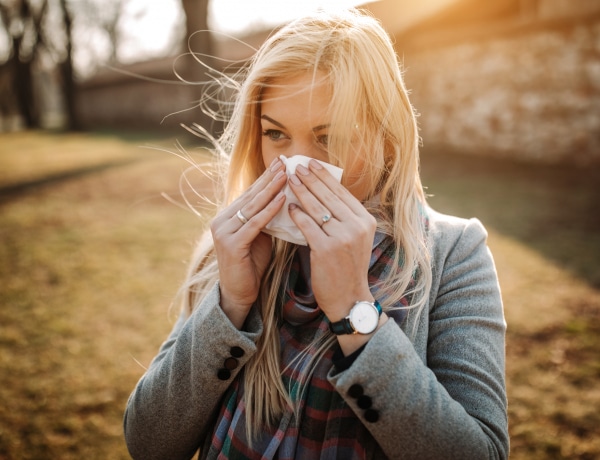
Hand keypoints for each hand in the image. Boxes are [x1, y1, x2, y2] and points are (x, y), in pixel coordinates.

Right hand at [211, 158, 286, 327]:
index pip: (250, 193)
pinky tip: (282, 200)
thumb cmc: (252, 265)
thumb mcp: (260, 237)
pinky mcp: (231, 244)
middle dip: (269, 178)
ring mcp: (224, 232)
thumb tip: (284, 199)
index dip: (265, 178)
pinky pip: (255, 224)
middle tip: (284, 162)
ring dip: (271, 190)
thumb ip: (265, 219)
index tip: (280, 162)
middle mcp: (222, 220)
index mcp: (228, 217)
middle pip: (251, 195)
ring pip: (252, 206)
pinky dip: (269, 211)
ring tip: (286, 175)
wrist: (239, 293)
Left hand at [287, 160, 376, 323]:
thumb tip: (323, 192)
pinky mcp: (326, 249)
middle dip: (310, 179)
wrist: (349, 298)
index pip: (341, 193)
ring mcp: (342, 237)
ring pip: (316, 208)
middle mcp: (357, 226)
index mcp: (365, 221)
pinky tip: (289, 206)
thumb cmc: (347, 267)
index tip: (311, 163)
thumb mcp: (355, 239)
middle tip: (296, 166)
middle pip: (328, 196)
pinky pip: (307, 225)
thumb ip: (344, 218)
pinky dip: (297, 214)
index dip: (324, 176)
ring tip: (289, 180)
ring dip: (301, 191)